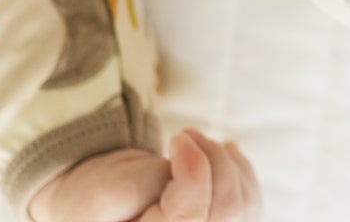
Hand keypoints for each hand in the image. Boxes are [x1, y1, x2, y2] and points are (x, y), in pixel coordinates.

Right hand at [28, 128, 261, 221]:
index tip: (180, 137)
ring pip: (243, 206)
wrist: (104, 207)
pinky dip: (240, 172)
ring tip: (196, 143)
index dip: (194, 171)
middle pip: (225, 212)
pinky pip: (251, 205)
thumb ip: (146, 186)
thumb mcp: (107, 190)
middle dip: (214, 161)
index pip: (189, 218)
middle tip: (186, 135)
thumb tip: (198, 173)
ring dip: (226, 163)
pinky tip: (220, 157)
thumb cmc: (98, 197)